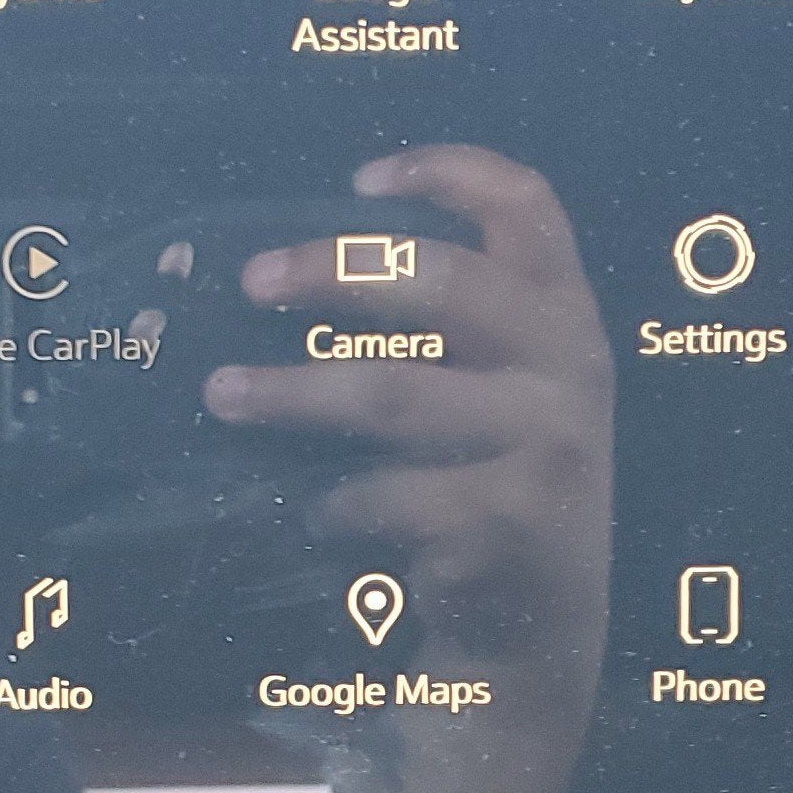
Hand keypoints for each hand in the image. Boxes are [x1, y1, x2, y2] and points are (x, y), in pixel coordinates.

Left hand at [203, 144, 613, 718]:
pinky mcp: (509, 521)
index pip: (528, 207)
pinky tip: (310, 512)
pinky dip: (335, 502)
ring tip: (224, 392)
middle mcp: (568, 365)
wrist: (545, 621)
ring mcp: (546, 443)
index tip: (359, 179)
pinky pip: (391, 494)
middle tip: (253, 281)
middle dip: (337, 270)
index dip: (450, 171)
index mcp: (564, 313)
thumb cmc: (495, 477)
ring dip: (294, 391)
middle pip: (446, 281)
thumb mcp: (504, 386)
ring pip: (393, 392)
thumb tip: (295, 268)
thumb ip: (451, 325)